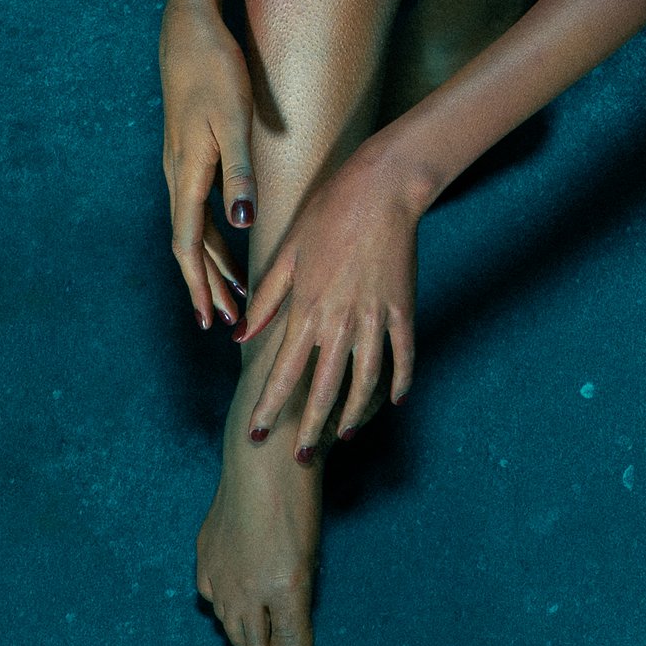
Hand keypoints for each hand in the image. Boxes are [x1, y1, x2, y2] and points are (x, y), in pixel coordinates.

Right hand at [159, 0, 255, 331]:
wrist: (189, 33)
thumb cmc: (215, 73)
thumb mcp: (233, 121)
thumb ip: (240, 173)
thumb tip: (242, 224)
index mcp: (188, 175)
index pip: (188, 245)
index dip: (199, 284)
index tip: (207, 318)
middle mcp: (177, 176)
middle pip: (189, 244)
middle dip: (207, 284)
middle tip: (224, 321)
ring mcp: (180, 165)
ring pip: (192, 226)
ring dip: (210, 261)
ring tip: (230, 292)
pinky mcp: (187, 153)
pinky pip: (196, 207)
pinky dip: (210, 233)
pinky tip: (226, 238)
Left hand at [240, 137, 428, 458]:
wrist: (381, 188)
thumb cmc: (327, 213)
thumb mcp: (286, 253)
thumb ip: (266, 300)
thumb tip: (241, 337)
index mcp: (306, 309)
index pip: (282, 373)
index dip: (269, 408)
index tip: (256, 434)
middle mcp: (340, 322)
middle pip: (323, 390)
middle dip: (309, 428)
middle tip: (300, 458)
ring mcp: (375, 318)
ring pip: (365, 382)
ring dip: (353, 416)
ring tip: (343, 437)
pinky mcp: (403, 309)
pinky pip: (403, 356)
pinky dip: (399, 382)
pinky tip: (392, 401)